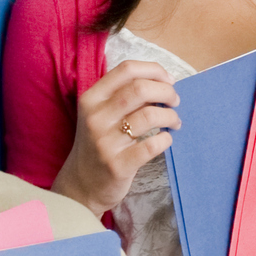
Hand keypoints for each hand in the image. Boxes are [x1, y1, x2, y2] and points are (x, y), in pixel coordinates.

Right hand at [51, 60, 178, 214]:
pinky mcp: (118, 165)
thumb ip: (124, 96)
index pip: (126, 69)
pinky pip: (152, 145)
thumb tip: (163, 83)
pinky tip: (166, 140)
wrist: (80, 186)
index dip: (154, 70)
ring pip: (149, 115)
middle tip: (175, 101)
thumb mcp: (100, 115)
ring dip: (170, 116)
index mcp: (91, 98)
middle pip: (140, 89)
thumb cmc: (98, 144)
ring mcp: (105, 142)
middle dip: (166, 92)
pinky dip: (166, 139)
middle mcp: (95, 117)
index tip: (169, 80)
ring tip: (174, 122)